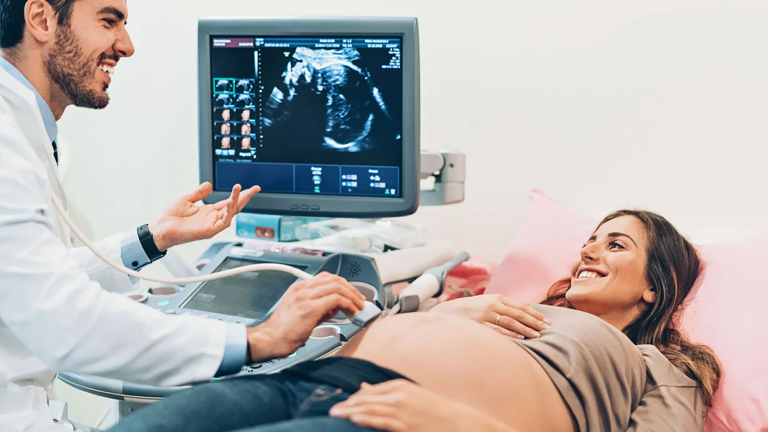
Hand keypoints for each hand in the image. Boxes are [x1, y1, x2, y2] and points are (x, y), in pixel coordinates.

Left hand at [148, 182, 258, 250]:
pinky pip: (223, 222)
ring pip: (231, 213)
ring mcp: (212, 225)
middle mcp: (213, 218)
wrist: (161, 229)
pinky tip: (230, 203)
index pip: (229, 202)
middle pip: (234, 207)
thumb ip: (198, 192)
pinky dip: (228, 213)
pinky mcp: (209, 231)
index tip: (250, 188)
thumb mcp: (186, 199)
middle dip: (245, 197)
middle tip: (255, 188)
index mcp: (209, 211)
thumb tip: (208, 184)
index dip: (239, 194)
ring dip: (236, 201)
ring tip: (239, 190)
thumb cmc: (170, 218)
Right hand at [246, 272, 365, 361]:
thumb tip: (335, 308)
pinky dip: (348, 304)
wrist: (269, 340)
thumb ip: (319, 308)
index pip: (326, 277)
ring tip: (359, 306)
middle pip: (334, 279)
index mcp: (298, 288)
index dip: (342, 283)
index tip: (351, 293)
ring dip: (352, 296)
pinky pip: (336, 299)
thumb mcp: (301, 313)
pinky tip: (352, 311)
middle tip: (359, 299)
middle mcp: (302, 289)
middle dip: (351, 289)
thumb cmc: (282, 331)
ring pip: (337, 286)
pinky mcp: (310, 308)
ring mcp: (306, 297)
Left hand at [329, 380, 515, 431]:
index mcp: (400, 386)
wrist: (458, 421)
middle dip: (348, 404)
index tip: (341, 403)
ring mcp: (402, 410)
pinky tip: (353, 418)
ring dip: (351, 411)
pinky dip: (366, 418)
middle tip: (330, 408)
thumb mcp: (411, 395)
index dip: (353, 399)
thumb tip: (363, 387)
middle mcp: (399, 395)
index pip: (370, 392)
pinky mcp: (405, 425)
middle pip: (367, 398)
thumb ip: (386, 392)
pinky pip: (381, 421)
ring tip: (335, 413)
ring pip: (371, 408)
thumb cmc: (435, 411)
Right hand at [429, 294, 549, 338]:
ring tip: (538, 335)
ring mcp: (485, 316)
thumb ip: (502, 306)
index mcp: (495, 297)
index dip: (535, 313)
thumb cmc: (468, 310)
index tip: (547, 320)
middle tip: (547, 328)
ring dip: (526, 329)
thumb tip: (524, 310)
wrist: (444, 314)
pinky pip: (499, 331)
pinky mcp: (479, 326)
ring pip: (511, 322)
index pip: (520, 305)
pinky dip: (511, 334)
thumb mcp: (485, 303)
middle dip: (535, 321)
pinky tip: (521, 337)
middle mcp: (492, 305)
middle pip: (519, 313)